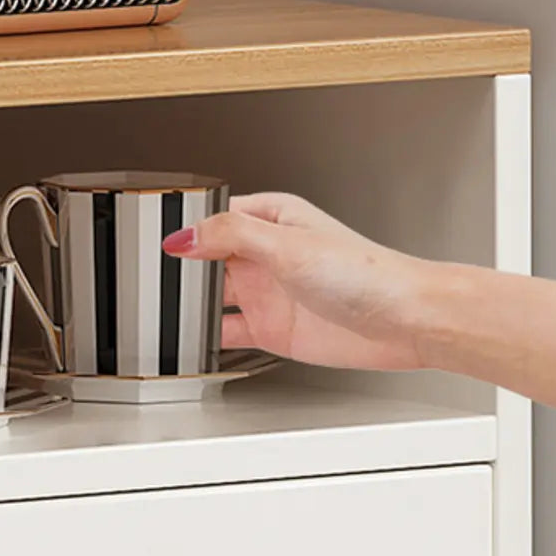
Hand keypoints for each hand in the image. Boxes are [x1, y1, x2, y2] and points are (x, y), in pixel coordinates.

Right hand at [162, 193, 433, 370]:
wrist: (404, 321)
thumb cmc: (366, 273)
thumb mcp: (287, 243)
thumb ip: (230, 236)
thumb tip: (183, 237)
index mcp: (271, 219)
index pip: (214, 219)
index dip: (186, 229)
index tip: (157, 241)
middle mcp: (266, 255)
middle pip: (208, 259)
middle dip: (183, 268)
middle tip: (152, 279)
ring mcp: (267, 293)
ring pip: (213, 296)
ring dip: (191, 304)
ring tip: (163, 309)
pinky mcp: (272, 328)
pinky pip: (227, 331)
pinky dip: (207, 335)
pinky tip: (192, 337)